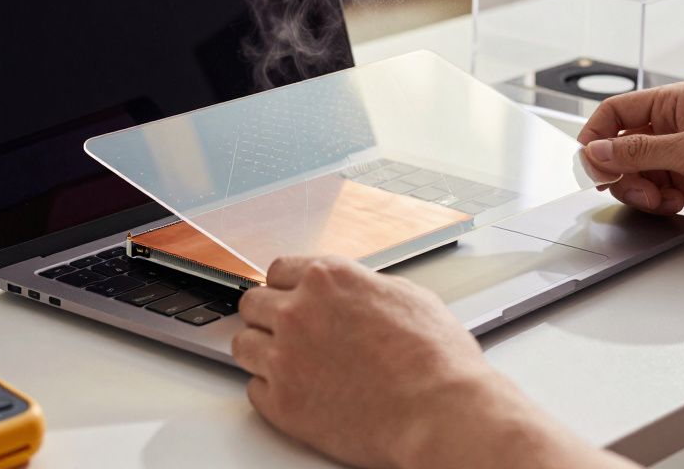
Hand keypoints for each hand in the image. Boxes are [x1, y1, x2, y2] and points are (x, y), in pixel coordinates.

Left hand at [234, 256, 634, 468]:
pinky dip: (272, 391)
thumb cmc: (436, 360)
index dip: (287, 287)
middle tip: (291, 333)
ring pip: (243, 345)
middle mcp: (299, 312)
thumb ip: (362, 288)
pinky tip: (300, 392)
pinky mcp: (282, 403)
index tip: (291, 298)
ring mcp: (285, 358)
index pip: (278, 270)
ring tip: (292, 364)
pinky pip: (253, 389)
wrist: (440, 413)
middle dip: (270, 316)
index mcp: (329, 279)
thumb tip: (351, 292)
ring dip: (264, 352)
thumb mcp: (406, 296)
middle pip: (252, 304)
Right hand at [578, 81, 683, 237]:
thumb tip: (596, 152)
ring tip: (658, 199)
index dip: (596, 136)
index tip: (589, 163)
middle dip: (619, 171)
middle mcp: (677, 129)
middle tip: (628, 187)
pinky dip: (656, 203)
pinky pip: (656, 194)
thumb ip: (638, 152)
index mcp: (676, 104)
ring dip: (638, 190)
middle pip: (621, 148)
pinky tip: (674, 205)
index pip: (617, 112)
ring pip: (636, 174)